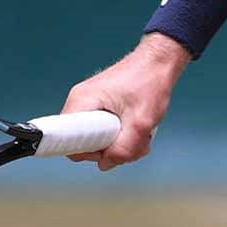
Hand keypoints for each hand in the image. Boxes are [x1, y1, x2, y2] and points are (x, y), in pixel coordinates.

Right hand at [60, 33, 191, 169]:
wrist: (160, 61)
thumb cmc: (150, 82)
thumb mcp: (141, 122)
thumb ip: (123, 148)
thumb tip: (105, 165)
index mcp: (82, 101)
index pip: (67, 141)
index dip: (88, 153)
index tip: (110, 151)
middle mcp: (81, 102)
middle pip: (83, 142)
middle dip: (110, 150)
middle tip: (134, 144)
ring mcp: (90, 103)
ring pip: (97, 138)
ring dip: (121, 143)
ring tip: (142, 135)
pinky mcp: (101, 106)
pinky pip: (104, 130)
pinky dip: (123, 135)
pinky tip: (139, 130)